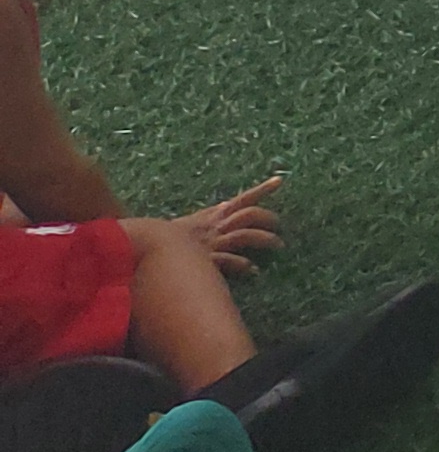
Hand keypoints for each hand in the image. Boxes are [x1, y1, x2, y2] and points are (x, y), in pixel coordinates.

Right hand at [158, 179, 281, 273]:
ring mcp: (214, 241)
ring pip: (245, 235)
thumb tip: (225, 206)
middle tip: (279, 224)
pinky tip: (253, 270)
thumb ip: (209, 215)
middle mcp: (217, 226)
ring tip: (278, 244)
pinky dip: (243, 265)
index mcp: (214, 215)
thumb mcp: (192, 222)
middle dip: (267, 218)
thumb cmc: (167, 235)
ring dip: (264, 239)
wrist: (146, 242)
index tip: (280, 181)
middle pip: (249, 215)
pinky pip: (229, 261)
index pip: (242, 199)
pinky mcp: (208, 258)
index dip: (261, 190)